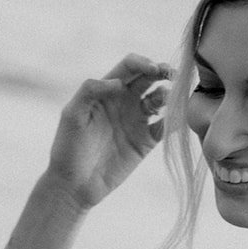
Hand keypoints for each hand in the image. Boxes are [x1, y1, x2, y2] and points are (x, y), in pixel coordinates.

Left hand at [46, 56, 171, 209]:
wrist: (74, 185)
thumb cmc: (67, 147)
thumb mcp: (72, 115)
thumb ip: (90, 91)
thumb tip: (118, 83)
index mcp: (107, 91)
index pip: (129, 67)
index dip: (143, 62)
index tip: (154, 70)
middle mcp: (124, 101)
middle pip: (150, 78)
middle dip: (163, 72)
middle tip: (173, 76)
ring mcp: (137, 121)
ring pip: (161, 99)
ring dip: (170, 95)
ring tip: (168, 100)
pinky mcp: (146, 141)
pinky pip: (166, 126)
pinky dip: (176, 120)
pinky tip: (180, 117)